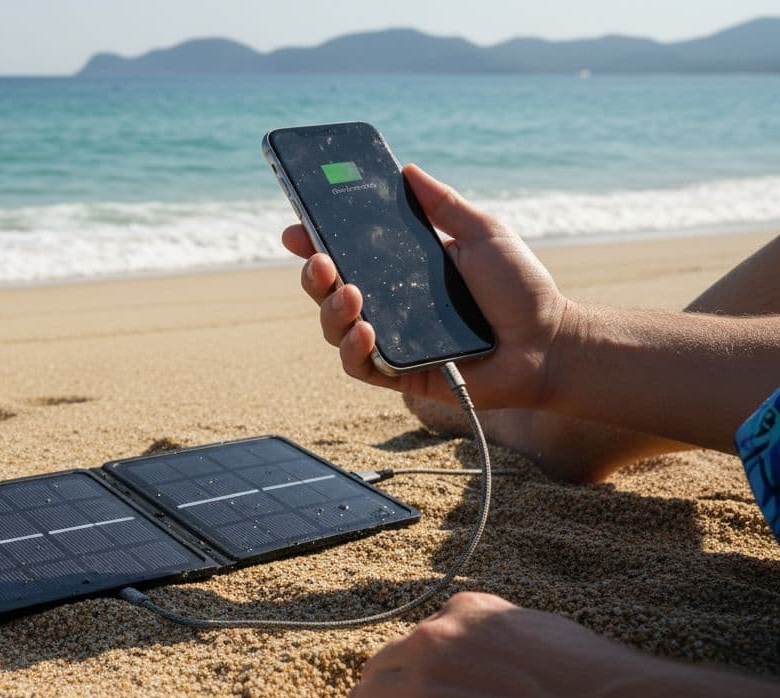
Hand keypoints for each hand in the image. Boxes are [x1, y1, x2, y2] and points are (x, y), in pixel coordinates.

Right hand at [285, 165, 573, 409]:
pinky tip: (366, 330)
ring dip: (331, 309)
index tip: (298, 227)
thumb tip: (407, 170)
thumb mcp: (484, 234)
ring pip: (335, 328)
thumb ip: (445, 205)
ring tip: (350, 294)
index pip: (346, 252)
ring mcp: (391, 341)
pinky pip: (358, 366)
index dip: (315, 240)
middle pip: (329, 290)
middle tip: (318, 259)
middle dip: (313, 274)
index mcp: (402, 269)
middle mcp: (389, 304)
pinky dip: (353, 349)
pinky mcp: (399, 375)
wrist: (550, 343)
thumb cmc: (522, 290)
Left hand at [340, 591, 779, 697]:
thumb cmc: (597, 685)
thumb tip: (480, 641)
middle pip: (382, 666)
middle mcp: (436, 637)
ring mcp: (424, 681)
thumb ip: (497, 632)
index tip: (428, 697)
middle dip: (390, 695)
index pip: (417, 639)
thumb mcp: (540, 631)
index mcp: (467, 614)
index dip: (418, 673)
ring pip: (364, 697)